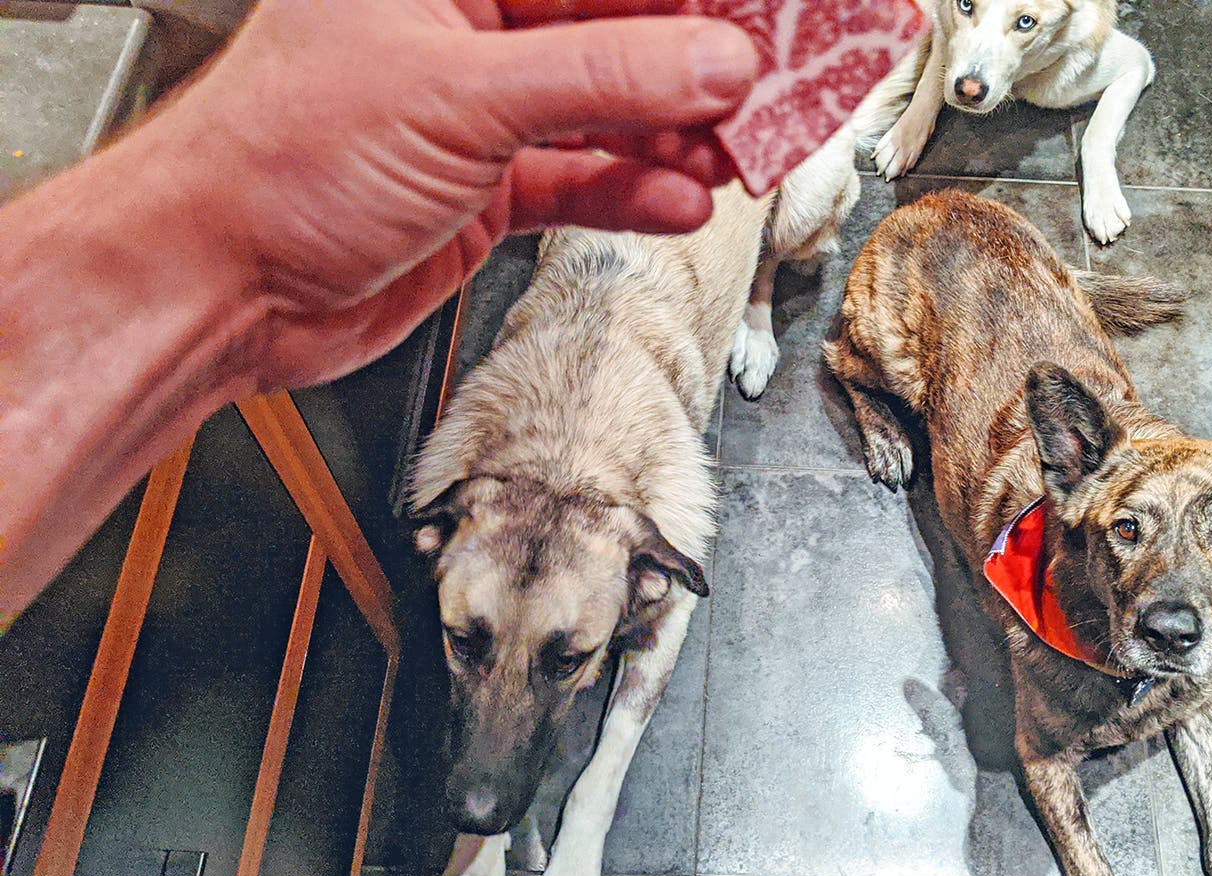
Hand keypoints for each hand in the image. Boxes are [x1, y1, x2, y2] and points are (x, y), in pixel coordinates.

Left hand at [131, 0, 758, 389]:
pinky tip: (679, 199)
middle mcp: (464, 27)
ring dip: (675, 134)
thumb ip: (603, 75)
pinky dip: (633, 191)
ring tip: (734, 151)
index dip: (686, 3)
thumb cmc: (277, 162)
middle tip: (768, 87)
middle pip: (615, 31)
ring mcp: (477, 110)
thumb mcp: (461, 96)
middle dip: (694, 64)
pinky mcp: (485, 187)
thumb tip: (714, 59)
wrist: (219, 287)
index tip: (760, 17)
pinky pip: (583, 178)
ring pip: (607, 106)